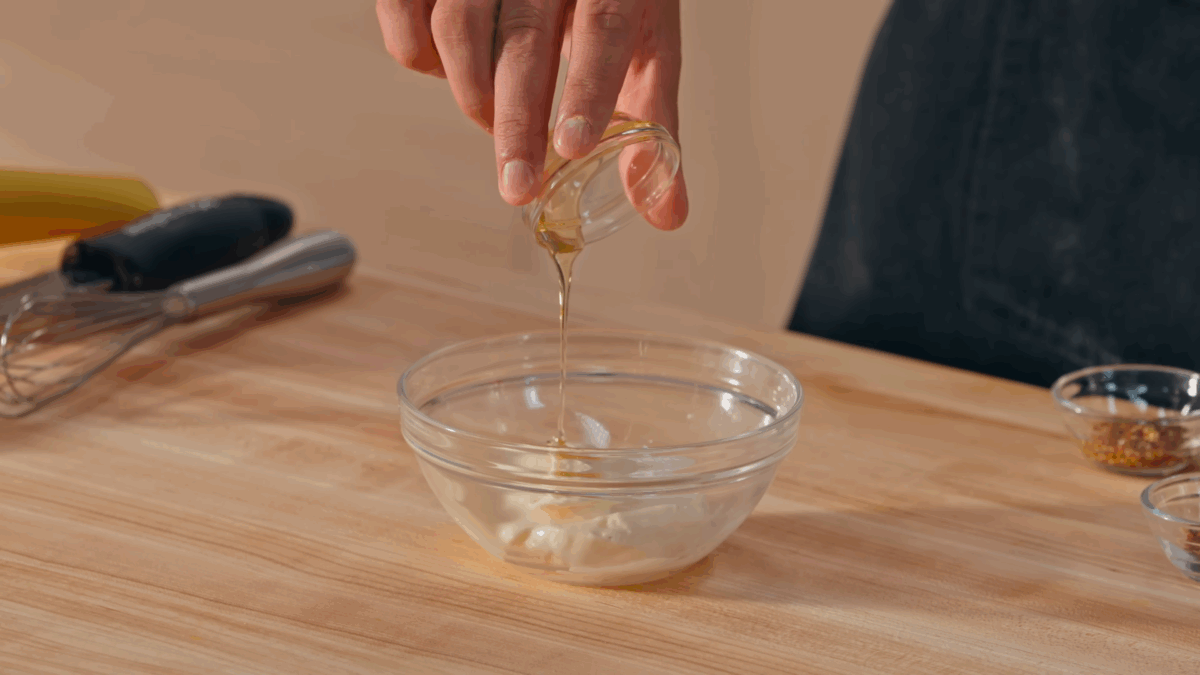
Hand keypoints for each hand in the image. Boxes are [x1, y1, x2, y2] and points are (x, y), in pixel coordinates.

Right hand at [376, 0, 687, 228]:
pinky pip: (405, 13)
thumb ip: (652, 122)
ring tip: (495, 126)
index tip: (571, 149)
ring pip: (459, 27)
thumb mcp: (646, 44)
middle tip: (519, 187)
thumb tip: (668, 214)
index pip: (605, 26)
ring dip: (474, 96)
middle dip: (517, 122)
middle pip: (525, 38)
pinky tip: (448, 72)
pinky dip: (418, 56)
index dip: (587, 89)